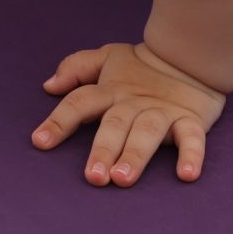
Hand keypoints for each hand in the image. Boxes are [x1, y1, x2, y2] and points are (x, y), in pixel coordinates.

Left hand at [32, 42, 225, 185]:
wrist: (190, 54)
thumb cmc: (142, 66)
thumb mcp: (107, 57)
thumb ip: (76, 68)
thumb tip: (49, 85)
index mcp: (111, 90)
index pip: (80, 102)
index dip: (59, 121)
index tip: (40, 142)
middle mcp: (134, 102)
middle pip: (115, 124)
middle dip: (103, 150)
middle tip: (93, 177)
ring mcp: (163, 111)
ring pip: (147, 133)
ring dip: (135, 156)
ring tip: (123, 179)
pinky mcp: (190, 119)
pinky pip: (192, 138)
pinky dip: (192, 155)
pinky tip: (187, 175)